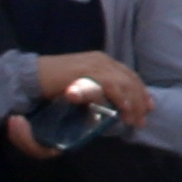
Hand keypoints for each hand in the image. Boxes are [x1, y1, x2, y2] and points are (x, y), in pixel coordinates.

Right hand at [30, 49, 150, 118]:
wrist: (32, 76)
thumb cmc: (58, 84)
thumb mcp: (86, 85)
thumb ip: (102, 90)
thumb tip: (119, 106)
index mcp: (103, 61)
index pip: (130, 75)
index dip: (142, 92)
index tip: (149, 108)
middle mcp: (101, 60)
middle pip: (130, 81)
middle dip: (139, 102)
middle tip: (141, 121)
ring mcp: (92, 64)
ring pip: (123, 84)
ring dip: (131, 104)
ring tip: (132, 121)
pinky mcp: (84, 72)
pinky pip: (108, 85)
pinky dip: (118, 99)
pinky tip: (122, 111)